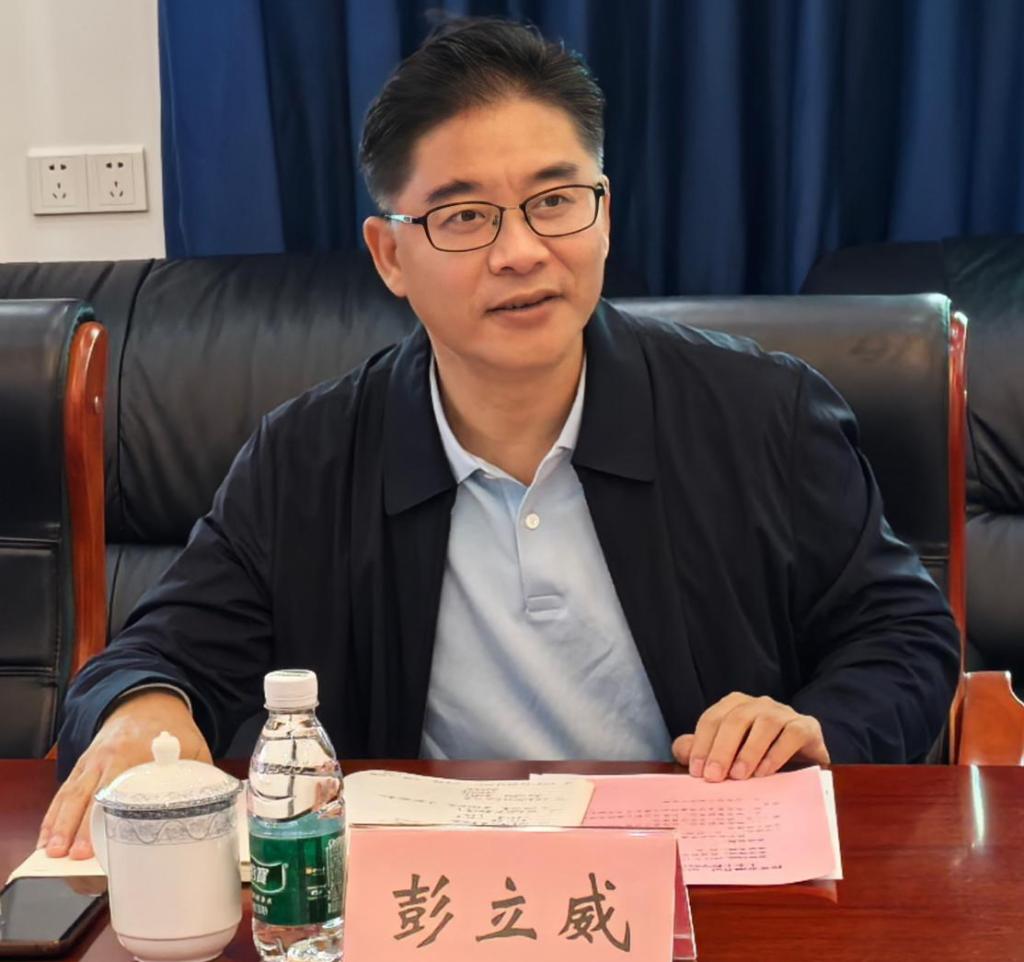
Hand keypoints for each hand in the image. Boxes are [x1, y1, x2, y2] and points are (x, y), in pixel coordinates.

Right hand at [37, 691, 211, 858]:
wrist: (146, 700)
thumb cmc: (171, 728)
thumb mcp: (192, 746)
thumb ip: (198, 775)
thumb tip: (210, 809)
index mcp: (134, 752)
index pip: (116, 787)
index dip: (106, 816)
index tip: (100, 840)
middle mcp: (107, 758)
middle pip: (86, 796)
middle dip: (76, 829)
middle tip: (71, 859)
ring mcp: (90, 763)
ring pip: (69, 796)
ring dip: (58, 826)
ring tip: (51, 855)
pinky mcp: (81, 767)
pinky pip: (63, 793)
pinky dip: (52, 816)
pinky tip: (47, 839)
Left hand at [672, 692, 828, 780]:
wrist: (804, 761)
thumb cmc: (758, 757)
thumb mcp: (728, 754)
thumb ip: (702, 750)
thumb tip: (681, 750)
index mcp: (735, 706)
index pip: (712, 719)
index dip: (701, 744)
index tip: (696, 772)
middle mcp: (758, 704)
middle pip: (736, 720)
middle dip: (721, 749)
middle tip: (713, 777)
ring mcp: (784, 712)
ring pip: (765, 723)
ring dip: (749, 751)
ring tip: (738, 776)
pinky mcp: (807, 726)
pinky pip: (792, 734)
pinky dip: (777, 753)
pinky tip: (765, 772)